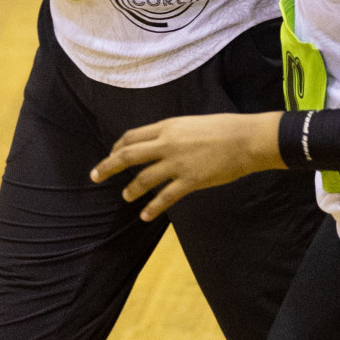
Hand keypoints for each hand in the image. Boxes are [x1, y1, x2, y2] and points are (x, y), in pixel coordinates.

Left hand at [89, 112, 284, 220]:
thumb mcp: (190, 124)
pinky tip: (145, 216)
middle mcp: (167, 143)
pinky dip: (152, 207)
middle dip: (108, 166)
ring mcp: (177, 163)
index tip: (112, 154)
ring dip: (131, 189)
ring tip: (125, 196)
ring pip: (143, 178)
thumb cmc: (222, 128)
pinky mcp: (190, 180)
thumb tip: (159, 143)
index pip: (132, 136)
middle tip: (94, 176)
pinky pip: (165, 197)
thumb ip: (172, 134)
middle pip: (128, 155)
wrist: (245, 139)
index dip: (118, 147)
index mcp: (167, 126)